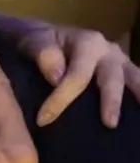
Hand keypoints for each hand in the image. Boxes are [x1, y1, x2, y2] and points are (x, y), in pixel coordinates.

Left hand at [13, 23, 139, 127]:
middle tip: (110, 124)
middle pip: (113, 78)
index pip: (78, 75)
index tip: (43, 120)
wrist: (45, 37)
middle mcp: (108, 52)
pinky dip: (139, 95)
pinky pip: (136, 83)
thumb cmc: (38, 41)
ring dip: (139, 96)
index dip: (61, 98)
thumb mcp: (33, 41)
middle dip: (111, 102)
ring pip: (134, 79)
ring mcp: (119, 62)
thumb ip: (43, 54)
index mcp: (88, 43)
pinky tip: (138, 116)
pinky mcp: (124, 73)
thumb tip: (57, 78)